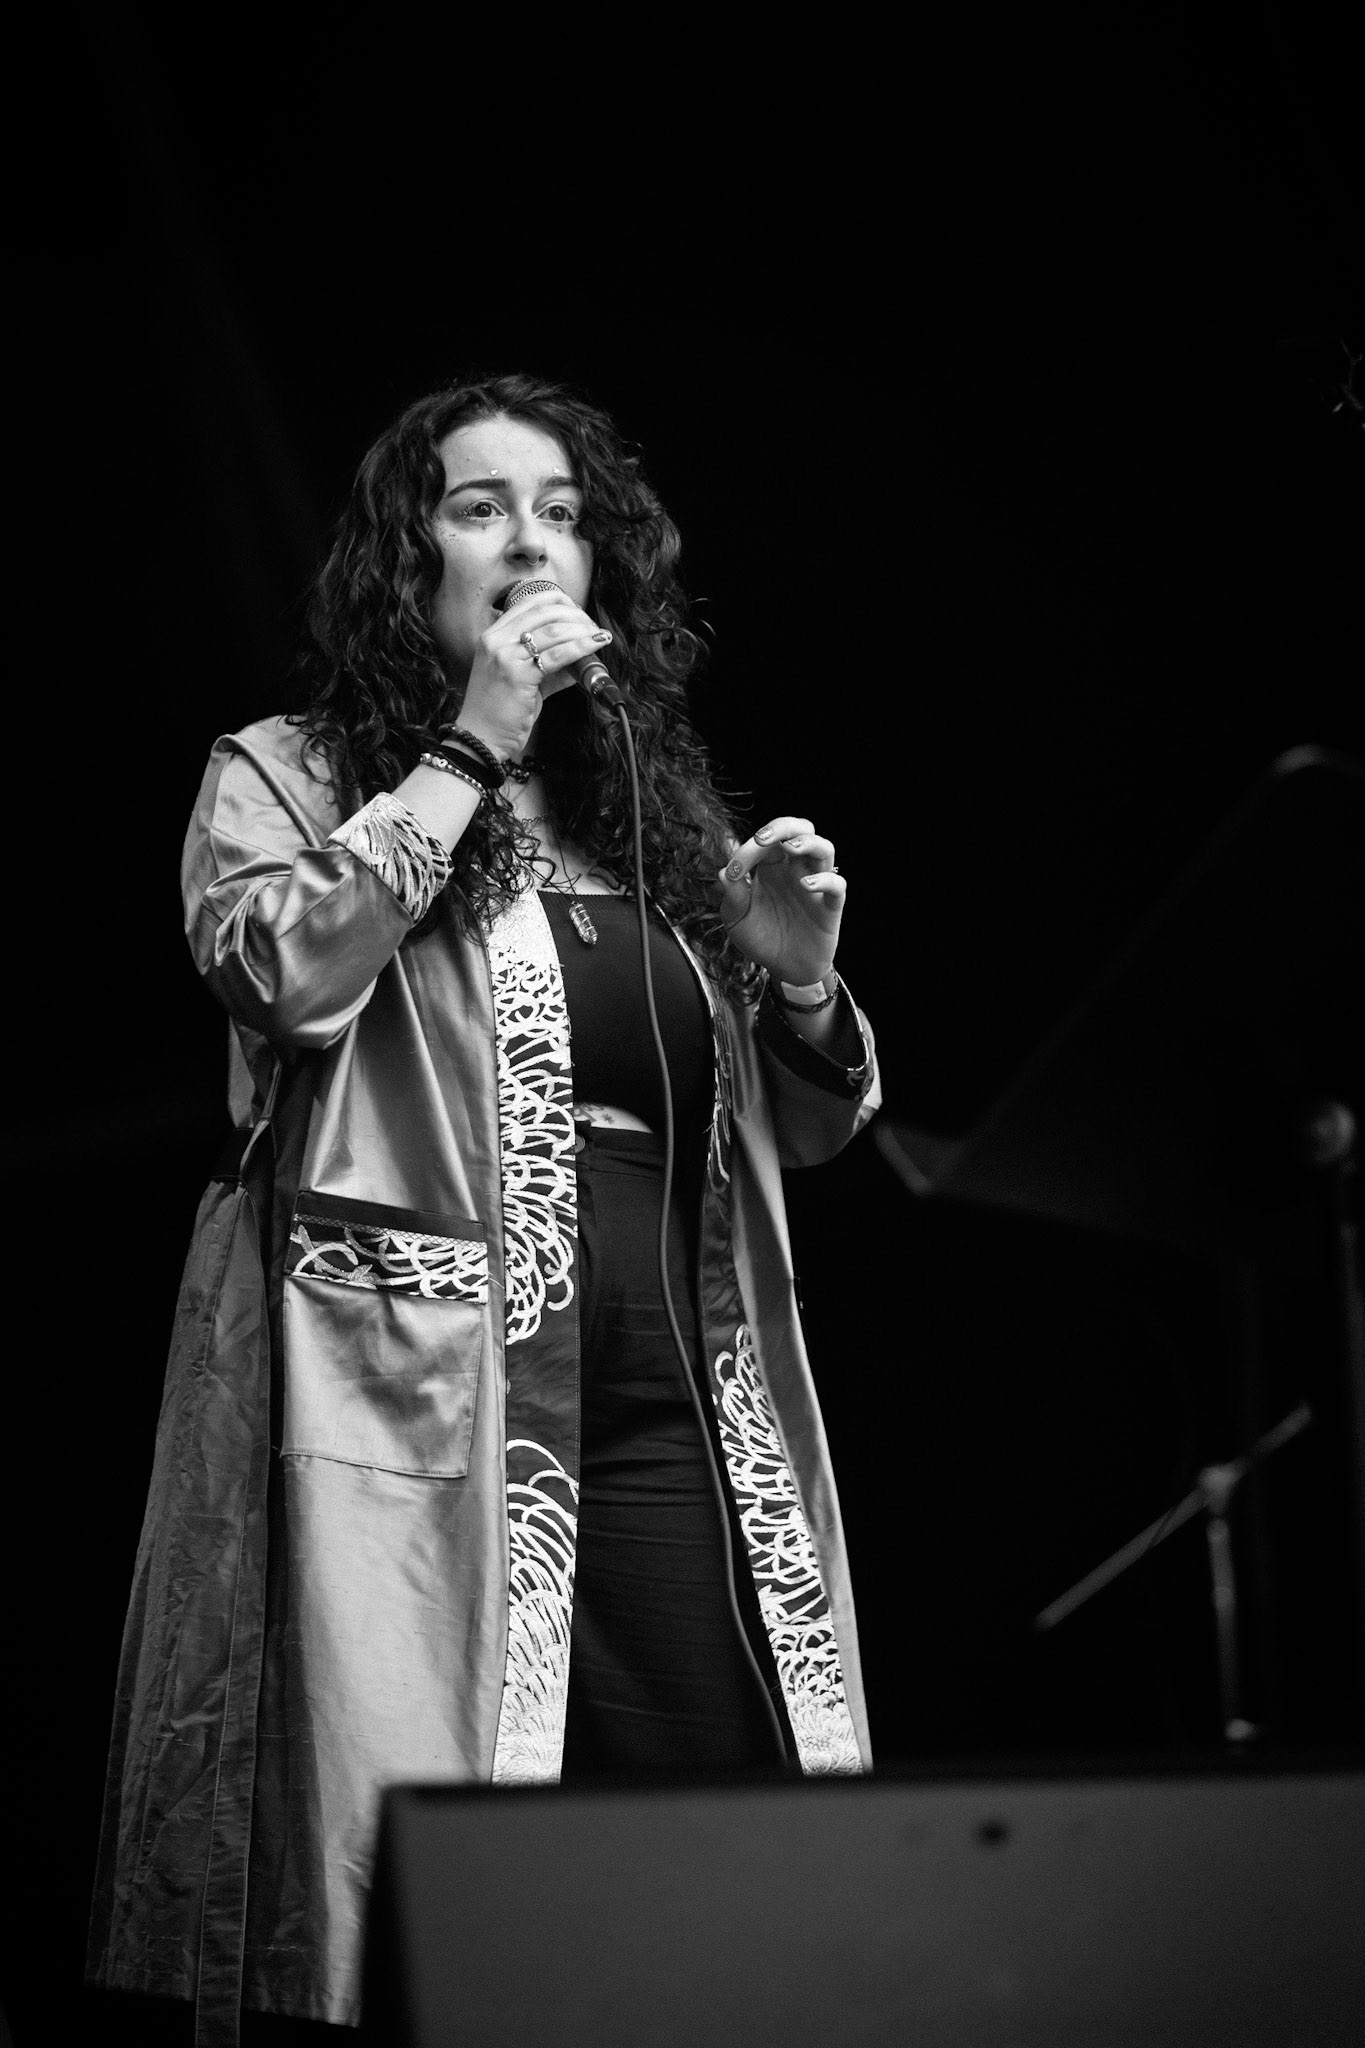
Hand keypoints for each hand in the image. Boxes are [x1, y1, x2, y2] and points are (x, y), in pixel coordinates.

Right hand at [455, 592, 612, 758]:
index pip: (530, 602)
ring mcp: (505, 656)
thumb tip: (579, 658)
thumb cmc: (500, 713)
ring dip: (583, 631)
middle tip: (593, 628)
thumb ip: (547, 666)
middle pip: (545, 612)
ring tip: (600, 637)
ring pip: (554, 631)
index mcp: (493, 636)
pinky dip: (582, 647)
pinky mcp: (518, 674)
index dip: (560, 602)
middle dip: (576, 616)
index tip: (579, 612)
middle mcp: (496, 640)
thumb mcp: (521, 680)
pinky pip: (558, 654)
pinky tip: (597, 645)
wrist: (480, 738)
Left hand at [716, 816, 845, 984]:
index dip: (749, 849)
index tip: (733, 872)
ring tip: (789, 848)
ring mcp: (815, 886)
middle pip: (801, 829)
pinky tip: (805, 885)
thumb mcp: (737, 920)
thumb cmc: (761, 938)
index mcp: (771, 867)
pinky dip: (825, 880)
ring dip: (807, 842)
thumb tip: (724, 872)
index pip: (766, 842)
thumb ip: (732, 896)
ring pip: (824, 848)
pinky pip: (837, 885)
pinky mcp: (830, 907)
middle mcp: (795, 870)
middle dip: (783, 827)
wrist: (783, 970)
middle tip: (763, 839)